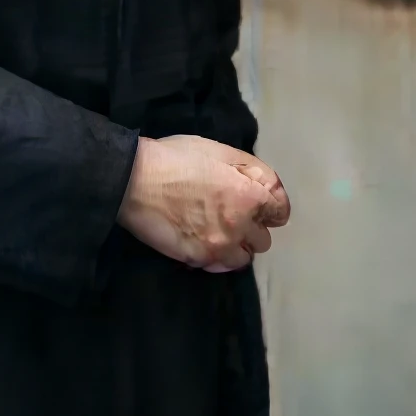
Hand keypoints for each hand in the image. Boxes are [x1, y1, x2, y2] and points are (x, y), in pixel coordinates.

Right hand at [116, 134, 289, 271]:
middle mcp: (241, 226)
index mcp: (249, 195)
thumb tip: (268, 187)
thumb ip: (250, 169)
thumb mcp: (218, 150)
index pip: (281, 211)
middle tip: (233, 214)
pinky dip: (217, 257)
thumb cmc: (176, 158)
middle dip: (253, 226)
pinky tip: (204, 242)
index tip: (260, 203)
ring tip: (218, 231)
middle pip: (264, 238)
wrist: (135, 180)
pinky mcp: (199, 259)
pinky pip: (220, 266)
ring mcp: (220, 246)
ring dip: (237, 245)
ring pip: (244, 257)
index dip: (271, 205)